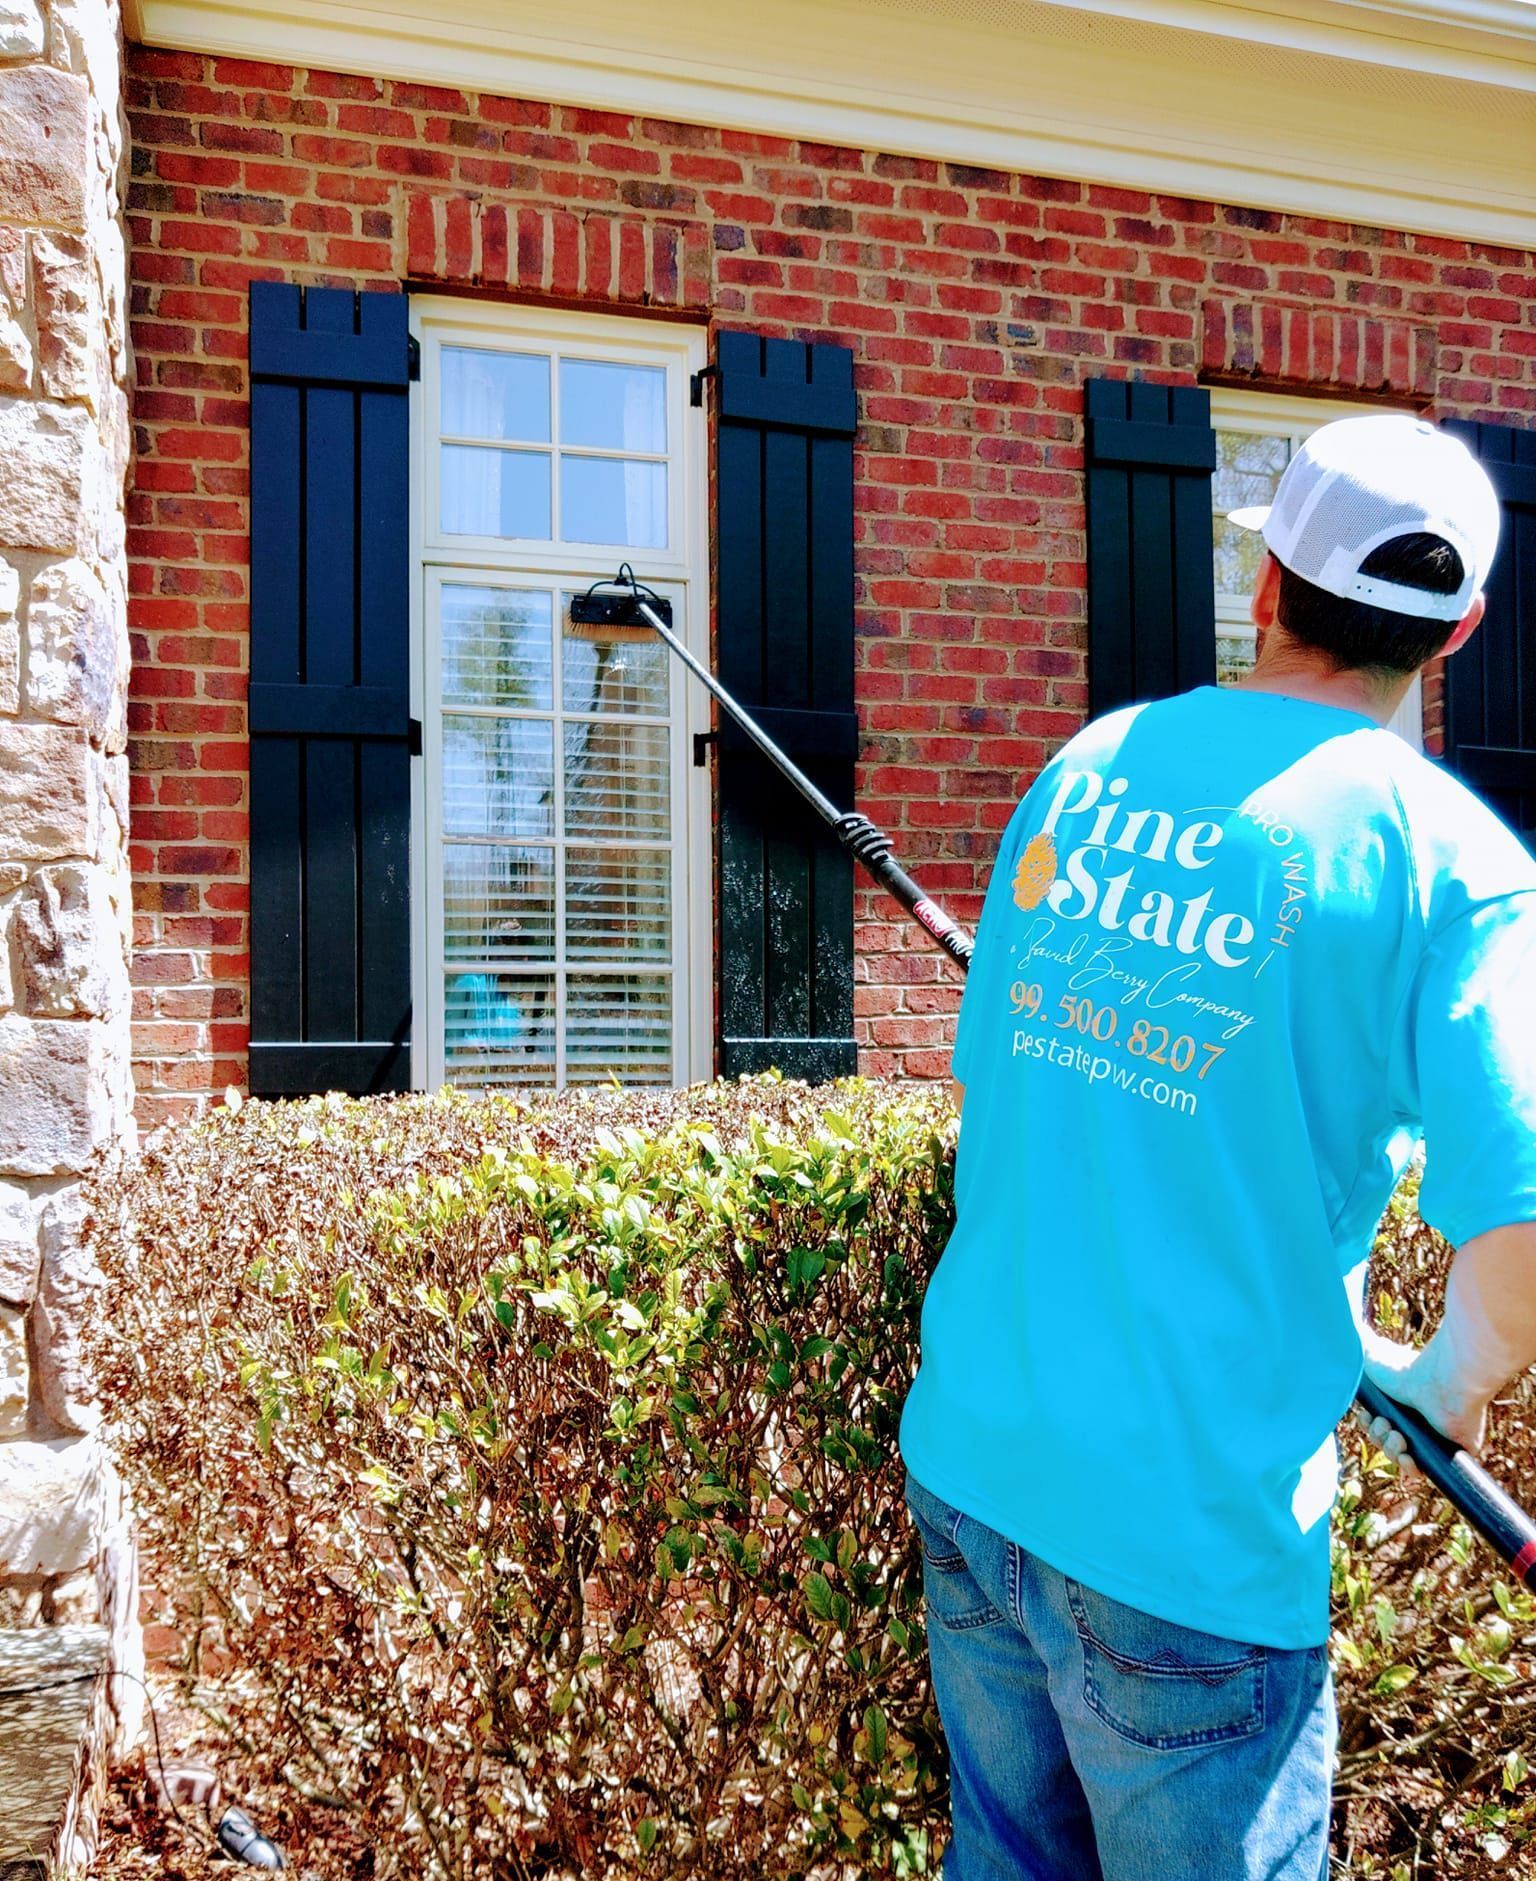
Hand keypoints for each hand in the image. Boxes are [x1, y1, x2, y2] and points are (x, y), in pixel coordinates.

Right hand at [1358, 1327, 1488, 1464]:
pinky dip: (1411, 1469)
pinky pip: (1426, 1473)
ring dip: (1392, 1451)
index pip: (1378, 1427)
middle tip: (1386, 1425)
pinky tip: (1408, 1457)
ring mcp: (1435, 1440)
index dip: (1370, 1427)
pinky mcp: (1452, 1455)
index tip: (1369, 1418)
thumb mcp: (1369, 1356)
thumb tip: (1336, 1330)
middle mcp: (1417, 1423)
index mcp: (1400, 1406)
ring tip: (1399, 1438)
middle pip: (1387, 1444)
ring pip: (1402, 1459)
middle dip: (1379, 1437)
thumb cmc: (1407, 1369)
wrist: (1440, 1382)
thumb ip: (1355, 1348)